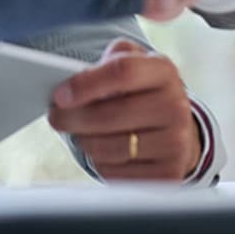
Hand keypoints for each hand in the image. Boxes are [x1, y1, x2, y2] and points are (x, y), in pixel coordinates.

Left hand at [46, 39, 201, 181]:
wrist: (179, 131)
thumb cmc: (144, 93)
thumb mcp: (136, 65)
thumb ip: (110, 59)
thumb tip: (76, 82)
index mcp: (164, 71)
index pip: (122, 72)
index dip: (85, 83)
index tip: (59, 95)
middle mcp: (175, 107)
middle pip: (110, 115)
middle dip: (73, 118)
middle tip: (55, 117)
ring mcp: (175, 143)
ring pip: (109, 147)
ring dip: (83, 141)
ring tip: (77, 132)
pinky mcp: (166, 174)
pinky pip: (116, 172)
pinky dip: (99, 163)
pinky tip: (100, 151)